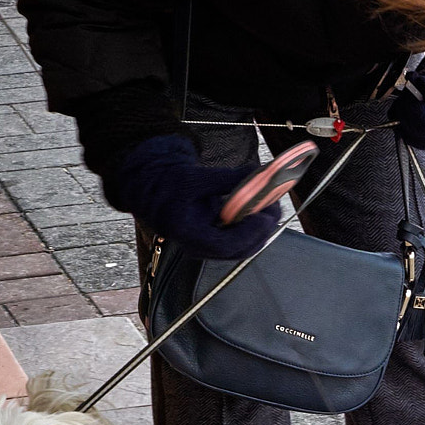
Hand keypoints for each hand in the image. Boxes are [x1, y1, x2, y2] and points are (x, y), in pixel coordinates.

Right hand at [102, 133, 279, 260]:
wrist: (150, 187)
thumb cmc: (166, 183)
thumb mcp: (195, 176)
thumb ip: (228, 179)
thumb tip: (258, 174)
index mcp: (187, 233)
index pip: (226, 245)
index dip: (249, 233)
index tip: (264, 215)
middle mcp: (197, 245)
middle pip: (239, 250)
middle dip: (261, 230)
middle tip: (274, 207)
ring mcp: (206, 246)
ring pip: (241, 247)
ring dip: (259, 229)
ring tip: (269, 206)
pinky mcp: (212, 240)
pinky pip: (238, 240)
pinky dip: (251, 227)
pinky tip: (258, 210)